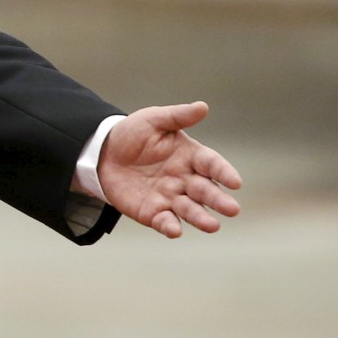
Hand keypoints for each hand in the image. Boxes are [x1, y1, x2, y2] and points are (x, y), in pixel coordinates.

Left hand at [98, 102, 241, 237]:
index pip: (212, 164)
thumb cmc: (133, 134)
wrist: (102, 152)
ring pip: (190, 210)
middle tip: (232, 209)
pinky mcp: (153, 212)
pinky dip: (170, 227)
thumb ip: (177, 116)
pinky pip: (164, 221)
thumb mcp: (153, 120)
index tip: (235, 182)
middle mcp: (186, 179)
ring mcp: (170, 197)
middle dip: (219, 200)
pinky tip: (175, 230)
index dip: (224, 172)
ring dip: (201, 218)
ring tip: (213, 226)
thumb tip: (203, 106)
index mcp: (191, 156)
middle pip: (206, 191)